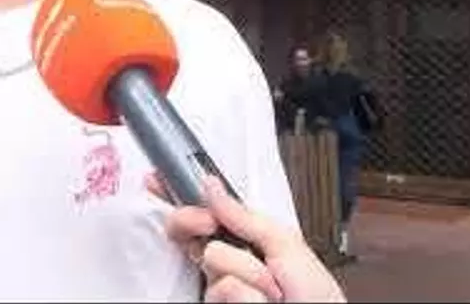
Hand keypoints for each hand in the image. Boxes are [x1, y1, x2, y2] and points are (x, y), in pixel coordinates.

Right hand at [146, 173, 345, 302]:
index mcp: (245, 238)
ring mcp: (217, 286)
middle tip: (208, 224)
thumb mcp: (288, 245)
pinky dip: (249, 293)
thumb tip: (210, 187)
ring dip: (250, 270)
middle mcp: (226, 260)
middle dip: (193, 220)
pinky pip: (222, 287)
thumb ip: (246, 216)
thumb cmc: (315, 297)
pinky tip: (263, 301)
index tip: (154, 179)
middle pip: (186, 228)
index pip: (203, 210)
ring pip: (212, 257)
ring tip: (273, 287)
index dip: (175, 194)